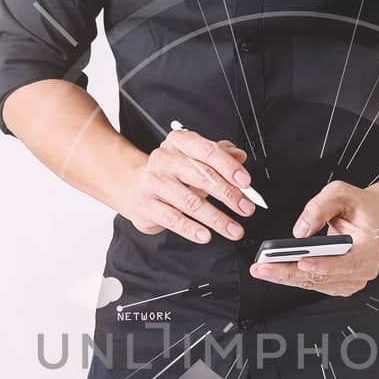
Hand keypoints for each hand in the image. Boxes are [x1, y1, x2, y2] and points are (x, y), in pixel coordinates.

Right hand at [117, 129, 255, 243]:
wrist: (132, 186)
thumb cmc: (169, 173)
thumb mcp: (194, 158)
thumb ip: (219, 156)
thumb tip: (240, 156)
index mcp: (180, 143)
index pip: (208, 151)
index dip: (229, 167)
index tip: (245, 182)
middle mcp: (165, 160)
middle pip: (202, 177)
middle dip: (229, 195)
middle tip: (246, 208)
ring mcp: (154, 183)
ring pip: (190, 202)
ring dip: (216, 218)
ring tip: (233, 229)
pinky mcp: (146, 206)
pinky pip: (173, 219)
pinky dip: (192, 229)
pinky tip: (205, 235)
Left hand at [249, 181, 378, 296]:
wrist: (373, 216)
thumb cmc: (360, 206)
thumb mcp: (341, 193)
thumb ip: (320, 208)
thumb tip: (300, 230)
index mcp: (370, 247)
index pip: (347, 263)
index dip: (323, 265)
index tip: (301, 262)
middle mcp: (364, 268)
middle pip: (323, 277)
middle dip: (290, 272)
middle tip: (264, 267)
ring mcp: (352, 280)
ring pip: (315, 283)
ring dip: (286, 277)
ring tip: (263, 269)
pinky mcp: (340, 284)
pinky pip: (314, 284)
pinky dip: (293, 278)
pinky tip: (275, 271)